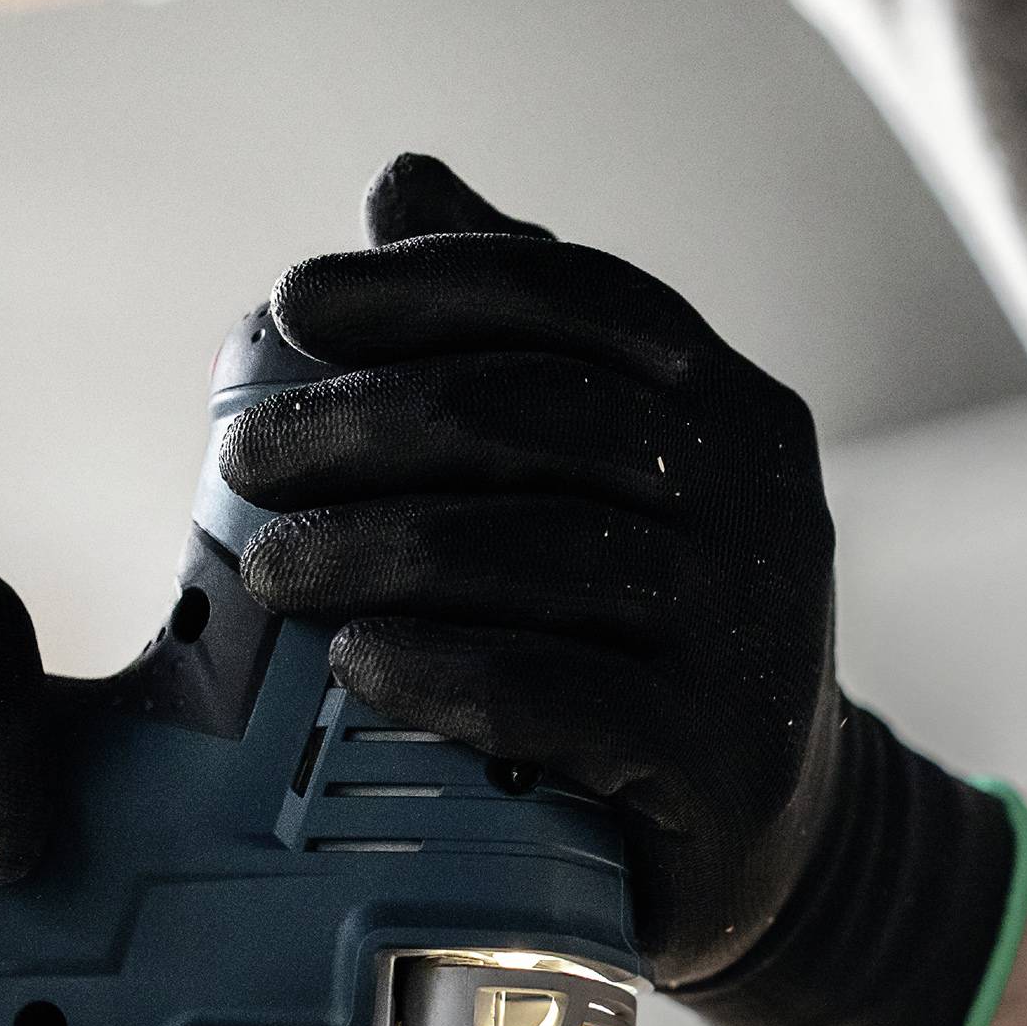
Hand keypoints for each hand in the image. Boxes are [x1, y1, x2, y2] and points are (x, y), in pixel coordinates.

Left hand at [225, 155, 1018, 1025]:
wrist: (784, 840)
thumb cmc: (662, 641)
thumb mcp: (626, 485)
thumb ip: (529, 342)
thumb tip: (404, 185)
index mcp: (734, 412)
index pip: (580, 299)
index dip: (429, 285)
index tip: (293, 305)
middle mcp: (763, 506)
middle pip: (545, 415)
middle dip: (370, 420)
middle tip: (242, 462)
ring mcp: (751, 635)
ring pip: (544, 553)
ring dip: (378, 550)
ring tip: (266, 572)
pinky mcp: (719, 759)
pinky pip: (564, 697)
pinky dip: (445, 671)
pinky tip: (357, 663)